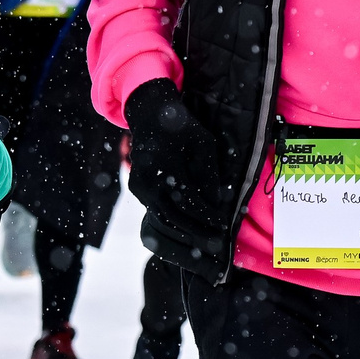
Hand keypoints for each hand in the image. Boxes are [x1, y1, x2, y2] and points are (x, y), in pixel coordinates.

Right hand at [124, 79, 214, 227]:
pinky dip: (173, 222)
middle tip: (216, 243)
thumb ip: (209, 174)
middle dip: (196, 232)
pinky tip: (190, 229)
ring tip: (205, 240)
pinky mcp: (136, 190)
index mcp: (164, 167)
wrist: (149, 115)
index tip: (223, 225)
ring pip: (162, 218)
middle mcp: (146, 180)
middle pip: (173, 217)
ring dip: (184, 231)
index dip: (206, 217)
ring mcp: (138, 187)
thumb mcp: (204, 143)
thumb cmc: (182, 127)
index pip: (188, 202)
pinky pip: (156, 211)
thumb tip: (216, 205)